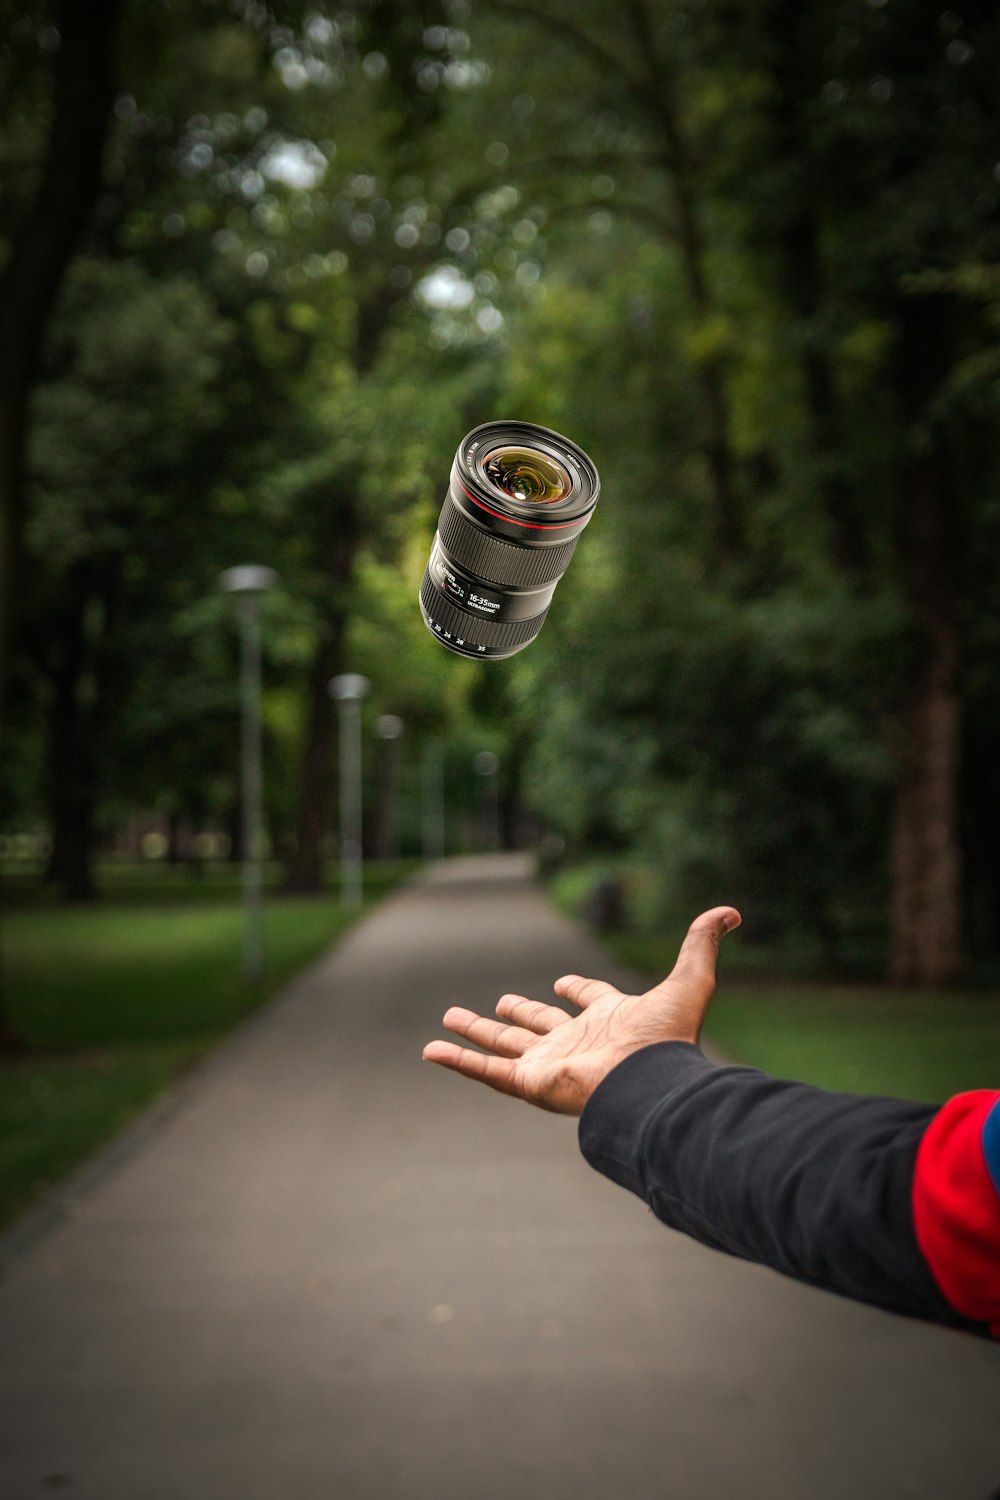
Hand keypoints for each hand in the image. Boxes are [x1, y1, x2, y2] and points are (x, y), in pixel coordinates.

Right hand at [422, 906, 740, 1115]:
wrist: (651, 1086)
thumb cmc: (669, 1041)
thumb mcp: (690, 981)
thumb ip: (702, 944)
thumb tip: (731, 911)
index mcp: (610, 1022)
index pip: (589, 1001)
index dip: (579, 990)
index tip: (564, 982)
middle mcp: (577, 1043)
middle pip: (540, 1026)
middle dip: (519, 1014)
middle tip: (499, 1001)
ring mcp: (551, 1064)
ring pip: (504, 1046)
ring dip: (476, 1032)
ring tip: (448, 1018)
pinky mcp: (530, 1083)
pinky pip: (486, 1070)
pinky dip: (458, 1060)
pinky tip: (431, 1049)